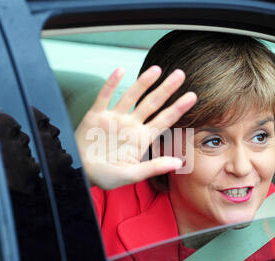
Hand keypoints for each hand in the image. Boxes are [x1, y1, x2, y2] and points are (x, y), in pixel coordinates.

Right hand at [75, 66, 196, 189]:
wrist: (82, 173)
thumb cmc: (107, 176)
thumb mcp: (131, 175)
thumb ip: (154, 167)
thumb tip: (178, 163)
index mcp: (141, 138)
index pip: (164, 120)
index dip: (178, 108)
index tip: (192, 96)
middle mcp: (130, 125)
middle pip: (152, 103)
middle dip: (166, 89)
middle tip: (180, 74)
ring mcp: (113, 118)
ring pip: (131, 96)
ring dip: (143, 83)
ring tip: (156, 69)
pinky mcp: (96, 115)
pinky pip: (104, 96)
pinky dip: (111, 84)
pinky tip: (120, 71)